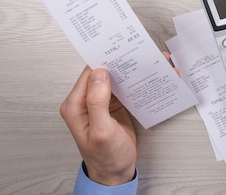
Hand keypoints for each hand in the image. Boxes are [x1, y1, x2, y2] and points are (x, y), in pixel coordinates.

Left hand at [59, 52, 173, 184]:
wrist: (116, 173)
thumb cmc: (105, 158)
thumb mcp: (102, 131)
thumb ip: (97, 102)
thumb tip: (99, 74)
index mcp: (76, 105)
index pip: (89, 73)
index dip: (105, 60)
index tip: (121, 51)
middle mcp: (86, 101)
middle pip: (103, 73)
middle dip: (122, 63)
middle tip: (140, 54)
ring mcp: (100, 103)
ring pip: (115, 79)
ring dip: (131, 71)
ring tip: (149, 63)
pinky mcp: (113, 106)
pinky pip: (123, 89)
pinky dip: (135, 82)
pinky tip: (147, 78)